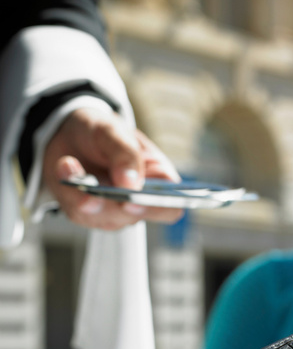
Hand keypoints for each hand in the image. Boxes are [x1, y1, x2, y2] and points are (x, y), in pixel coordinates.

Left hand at [42, 107, 184, 229]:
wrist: (72, 133)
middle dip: (110, 202)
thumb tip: (131, 186)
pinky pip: (75, 209)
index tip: (133, 199)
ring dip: (82, 192)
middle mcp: (137, 202)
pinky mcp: (85, 212)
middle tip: (97, 189)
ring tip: (70, 163)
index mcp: (158, 182)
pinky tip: (65, 165)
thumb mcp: (116, 132)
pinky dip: (67, 187)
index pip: (170, 208)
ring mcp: (111, 212)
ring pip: (99, 217)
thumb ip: (127, 155)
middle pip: (130, 216)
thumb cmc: (104, 133)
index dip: (157, 208)